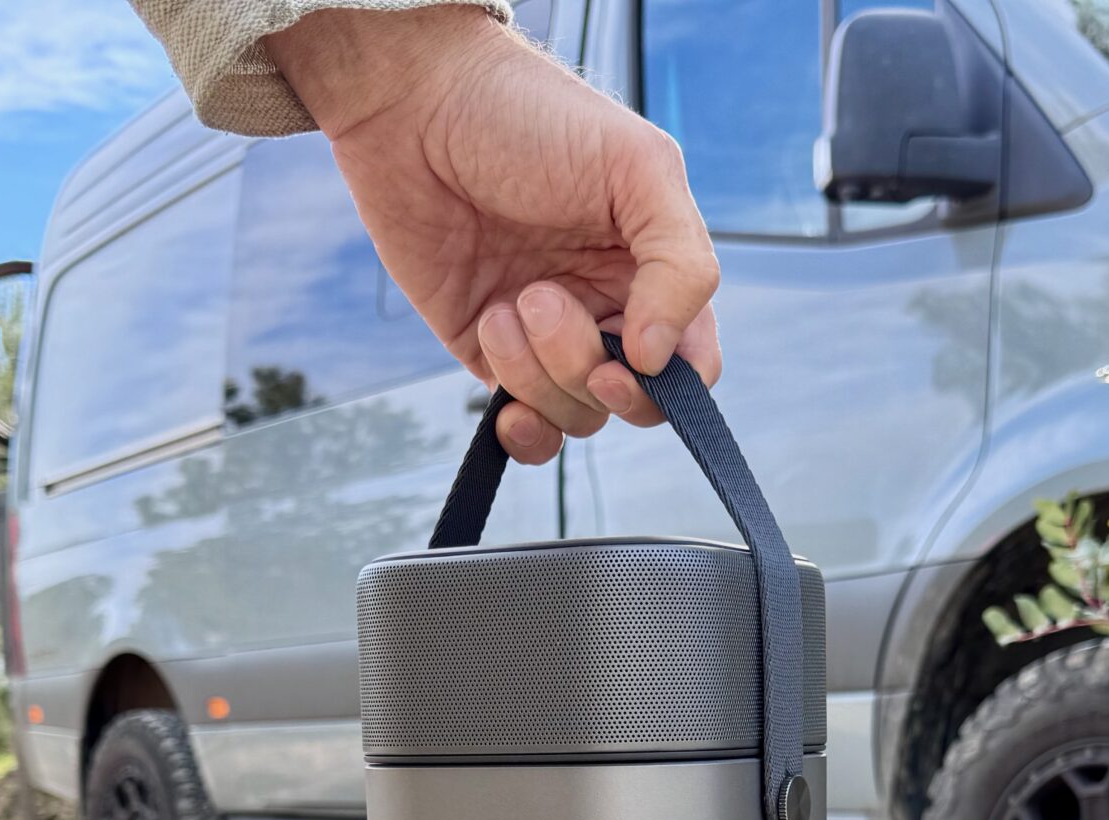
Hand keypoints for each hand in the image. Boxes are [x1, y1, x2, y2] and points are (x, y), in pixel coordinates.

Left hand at [266, 4, 721, 464]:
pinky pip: (525, 424)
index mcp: (654, 269)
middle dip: (592, 372)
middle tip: (545, 303)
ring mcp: (548, 337)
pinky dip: (521, 425)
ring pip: (576, 414)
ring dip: (539, 372)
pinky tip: (502, 388)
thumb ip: (680, 263)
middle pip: (633, 401)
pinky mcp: (489, 352)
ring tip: (506, 300)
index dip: (669, 381)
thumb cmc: (530, 117)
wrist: (415, 105)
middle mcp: (606, 308)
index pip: (693, 363)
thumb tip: (660, 357)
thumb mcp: (638, 169)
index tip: (630, 353)